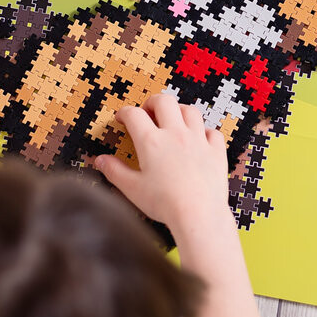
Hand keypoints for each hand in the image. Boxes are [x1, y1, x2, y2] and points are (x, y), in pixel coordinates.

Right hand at [94, 93, 229, 239]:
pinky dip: (205, 132)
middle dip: (152, 102)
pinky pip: (213, 132)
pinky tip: (200, 139)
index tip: (122, 118)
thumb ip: (114, 171)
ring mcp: (198, 141)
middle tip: (147, 112)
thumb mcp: (132, 188)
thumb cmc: (165, 203)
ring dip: (179, 111)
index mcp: (151, 142)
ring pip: (190, 111)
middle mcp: (175, 135)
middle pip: (164, 102)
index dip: (124, 112)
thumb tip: (100, 160)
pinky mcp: (216, 152)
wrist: (198, 214)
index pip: (134, 115)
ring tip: (173, 120)